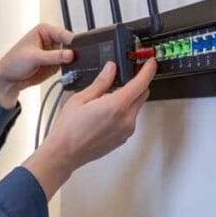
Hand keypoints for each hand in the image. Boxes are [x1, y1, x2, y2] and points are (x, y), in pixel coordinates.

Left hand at [0, 24, 74, 108]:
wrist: (8, 80)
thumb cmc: (13, 62)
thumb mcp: (34, 57)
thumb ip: (53, 56)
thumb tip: (70, 54)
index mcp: (44, 31)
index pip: (62, 32)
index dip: (70, 40)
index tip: (76, 47)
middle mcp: (50, 40)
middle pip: (69, 43)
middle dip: (72, 51)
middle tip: (74, 58)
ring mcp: (54, 53)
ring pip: (70, 55)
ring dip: (71, 60)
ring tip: (70, 65)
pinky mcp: (55, 64)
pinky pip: (67, 65)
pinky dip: (69, 68)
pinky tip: (68, 71)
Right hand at [22, 59, 156, 197]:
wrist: (65, 153)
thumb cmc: (68, 128)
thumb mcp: (80, 99)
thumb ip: (101, 83)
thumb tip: (111, 68)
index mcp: (116, 106)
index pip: (141, 83)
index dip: (148, 70)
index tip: (150, 63)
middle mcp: (126, 119)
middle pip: (142, 95)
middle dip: (137, 84)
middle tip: (123, 77)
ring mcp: (126, 131)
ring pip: (135, 107)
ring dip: (128, 99)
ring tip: (105, 100)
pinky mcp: (123, 138)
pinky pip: (129, 120)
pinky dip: (123, 112)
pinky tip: (105, 114)